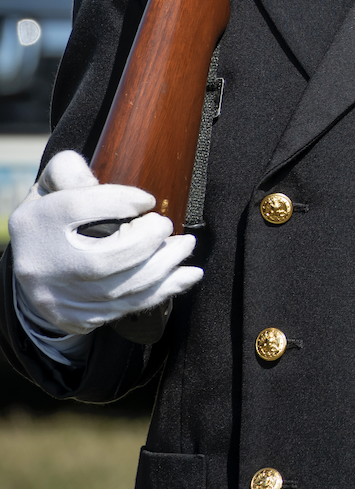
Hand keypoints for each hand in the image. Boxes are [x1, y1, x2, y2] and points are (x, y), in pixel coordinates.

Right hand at [9, 151, 201, 338]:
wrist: (34, 262)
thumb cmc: (55, 215)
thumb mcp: (55, 183)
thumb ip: (72, 170)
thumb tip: (98, 182)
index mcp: (37, 222)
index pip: (78, 208)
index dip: (121, 201)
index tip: (147, 201)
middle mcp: (42, 266)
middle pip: (101, 260)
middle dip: (147, 242)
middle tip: (167, 226)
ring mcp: (58, 297)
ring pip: (119, 290)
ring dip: (163, 268)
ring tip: (185, 246)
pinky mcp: (75, 317)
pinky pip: (125, 308)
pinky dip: (162, 291)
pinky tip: (186, 275)